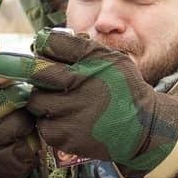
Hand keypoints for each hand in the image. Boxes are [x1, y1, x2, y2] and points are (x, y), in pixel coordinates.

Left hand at [0, 29, 177, 177]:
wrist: (143, 127)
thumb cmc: (122, 88)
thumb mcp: (109, 58)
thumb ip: (78, 47)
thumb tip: (41, 41)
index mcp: (91, 60)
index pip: (49, 44)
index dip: (42, 47)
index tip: (41, 52)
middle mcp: (81, 84)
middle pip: (35, 74)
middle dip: (36, 76)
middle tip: (47, 81)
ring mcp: (72, 112)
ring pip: (36, 101)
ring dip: (43, 101)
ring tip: (61, 102)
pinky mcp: (67, 136)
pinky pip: (43, 125)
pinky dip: (50, 123)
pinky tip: (67, 120)